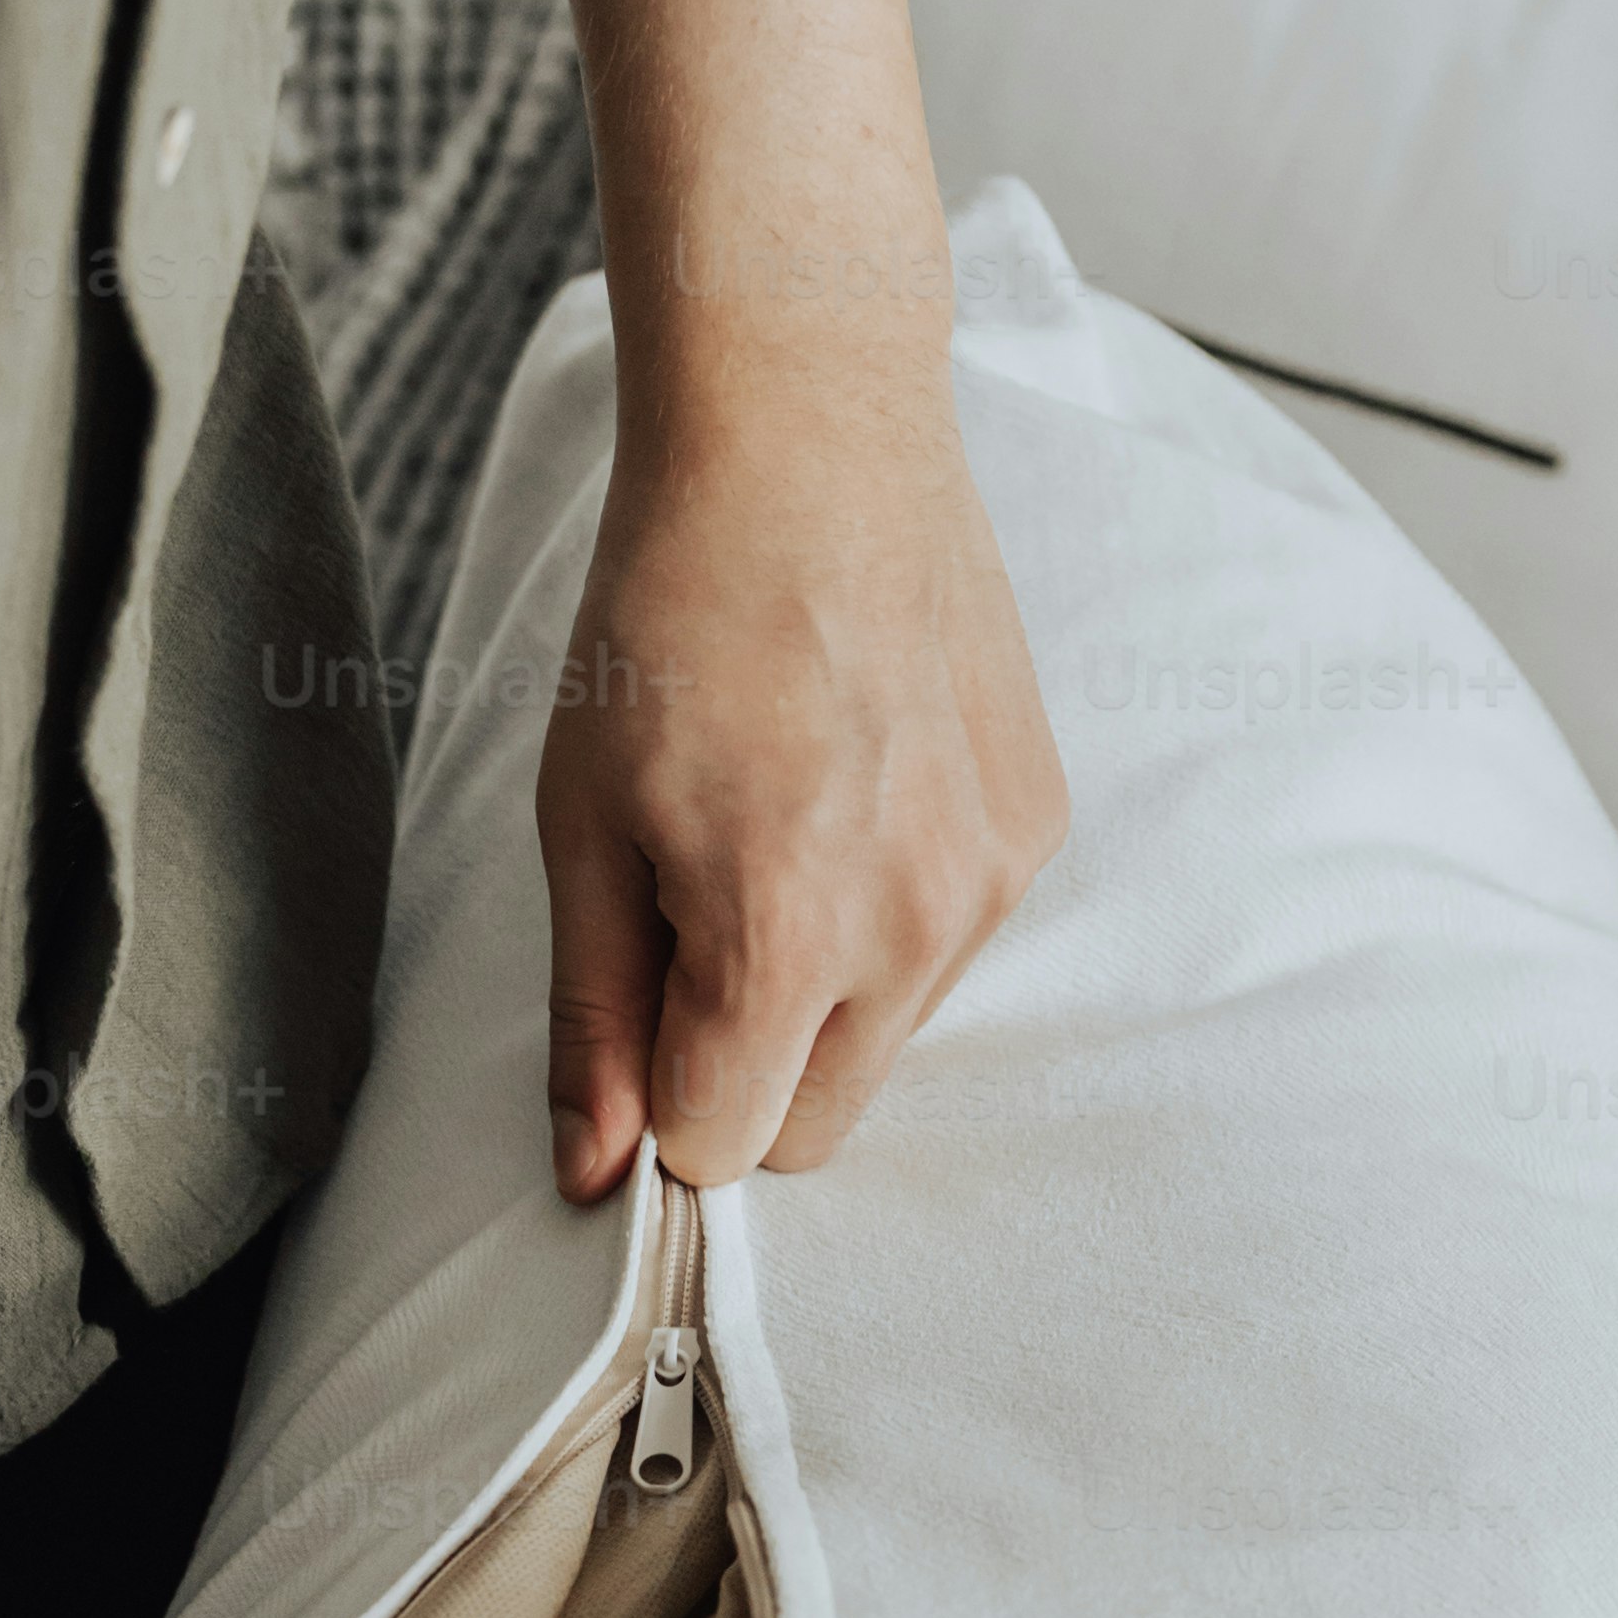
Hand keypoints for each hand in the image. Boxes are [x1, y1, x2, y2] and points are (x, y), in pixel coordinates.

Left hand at [538, 335, 1066, 1195]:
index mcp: (784, 939)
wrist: (809, 443)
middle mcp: (913, 934)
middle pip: (814, 1130)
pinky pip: (949, 949)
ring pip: (886, 1044)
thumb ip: (594, 1014)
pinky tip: (848, 788)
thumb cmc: (668, 617)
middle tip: (686, 919)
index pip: (721, 1149)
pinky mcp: (1034, 834)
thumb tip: (592, 1173)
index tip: (630, 1012)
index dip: (654, 1102)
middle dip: (738, 1071)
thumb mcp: (583, 822)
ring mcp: (992, 886)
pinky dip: (889, 914)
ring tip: (770, 830)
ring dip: (819, 995)